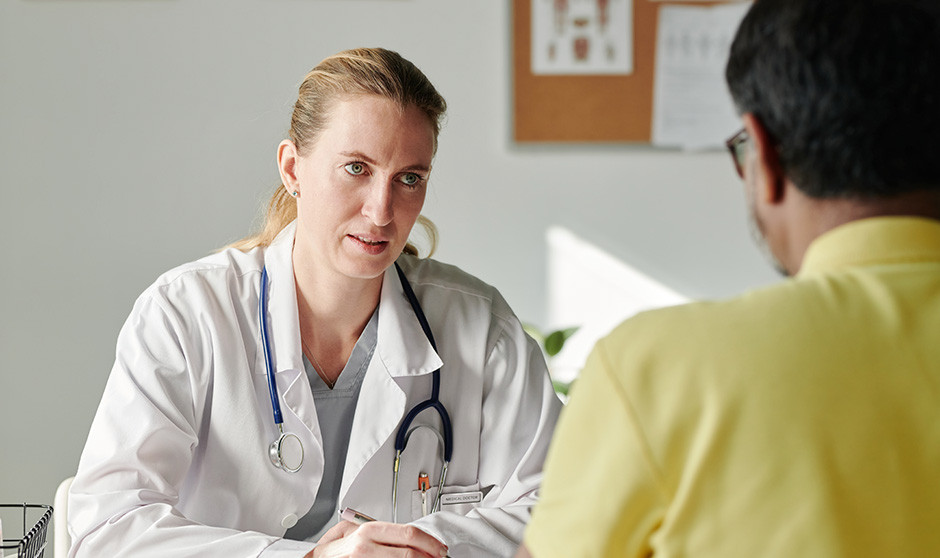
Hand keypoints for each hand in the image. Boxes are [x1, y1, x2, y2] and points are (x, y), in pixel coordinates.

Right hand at [310, 520, 447, 557]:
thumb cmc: (334, 550)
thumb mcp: (353, 531)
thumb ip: (379, 530)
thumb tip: (410, 535)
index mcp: (368, 531)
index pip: (410, 534)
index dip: (430, 542)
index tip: (440, 549)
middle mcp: (366, 547)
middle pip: (411, 553)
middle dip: (430, 557)